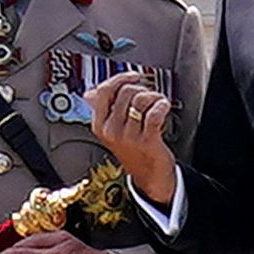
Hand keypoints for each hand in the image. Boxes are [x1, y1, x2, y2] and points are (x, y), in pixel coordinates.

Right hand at [86, 70, 176, 205]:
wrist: (150, 177)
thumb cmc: (134, 152)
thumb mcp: (111, 131)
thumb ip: (102, 110)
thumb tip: (90, 93)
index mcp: (99, 125)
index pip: (103, 92)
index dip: (120, 79)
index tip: (133, 75)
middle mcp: (111, 130)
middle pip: (125, 92)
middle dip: (142, 88)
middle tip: (150, 95)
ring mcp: (128, 136)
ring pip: (140, 99)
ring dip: (154, 96)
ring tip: (158, 103)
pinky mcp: (146, 141)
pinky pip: (153, 113)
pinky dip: (162, 105)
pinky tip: (164, 107)